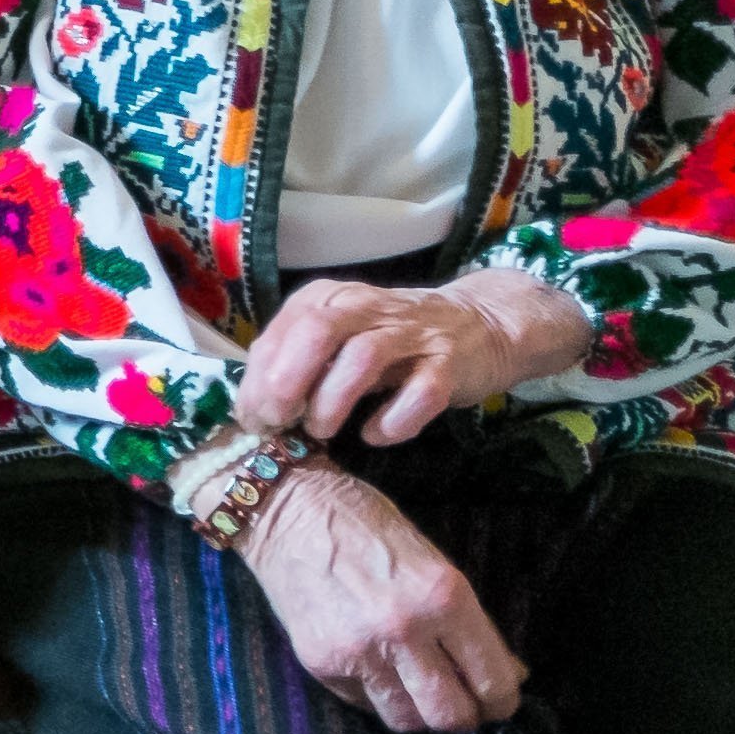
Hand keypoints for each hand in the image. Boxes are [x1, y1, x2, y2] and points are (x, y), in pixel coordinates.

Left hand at [234, 274, 591, 444]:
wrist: (480, 325)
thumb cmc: (391, 340)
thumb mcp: (338, 340)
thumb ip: (298, 364)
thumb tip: (254, 410)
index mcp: (327, 298)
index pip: (279, 334)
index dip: (258, 381)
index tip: (253, 419)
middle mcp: (365, 306)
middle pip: (315, 333)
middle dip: (288, 382)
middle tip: (281, 422)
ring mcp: (411, 333)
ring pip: (362, 358)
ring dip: (334, 401)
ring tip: (323, 430)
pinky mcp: (449, 362)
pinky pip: (420, 392)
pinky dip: (393, 420)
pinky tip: (376, 434)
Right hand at [234, 461, 523, 733]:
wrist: (286, 510)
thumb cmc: (369, 525)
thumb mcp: (433, 564)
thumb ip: (466, 622)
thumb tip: (506, 673)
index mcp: (444, 598)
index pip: (493, 681)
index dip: (502, 701)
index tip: (498, 700)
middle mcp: (404, 630)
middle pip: (451, 715)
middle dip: (464, 716)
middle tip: (463, 704)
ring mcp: (358, 650)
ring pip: (407, 720)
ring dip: (419, 711)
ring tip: (417, 691)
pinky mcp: (321, 662)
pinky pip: (364, 703)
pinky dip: (377, 695)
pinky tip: (375, 669)